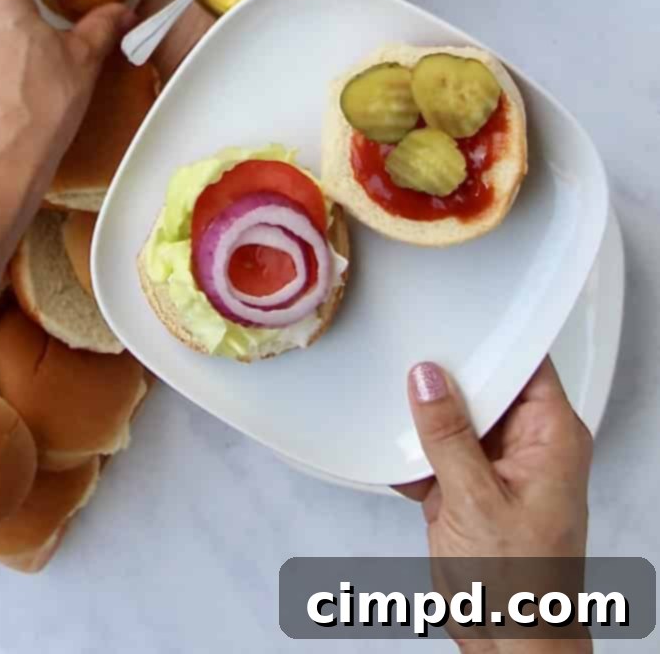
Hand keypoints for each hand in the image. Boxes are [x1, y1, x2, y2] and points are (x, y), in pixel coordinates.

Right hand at [398, 357, 592, 651]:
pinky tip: (392, 455)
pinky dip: (414, 453)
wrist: (509, 650)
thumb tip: (427, 377)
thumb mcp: (475, 501)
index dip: (490, 338)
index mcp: (551, 438)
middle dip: (445, 377)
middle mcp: (528, 447)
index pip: (526, 363)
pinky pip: (437, 450)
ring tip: (391, 406)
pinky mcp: (469, 489)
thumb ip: (447, 434)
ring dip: (423, 419)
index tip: (449, 321)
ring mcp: (497, 468)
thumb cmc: (522, 590)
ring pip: (455, 416)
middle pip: (485, 386)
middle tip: (406, 359)